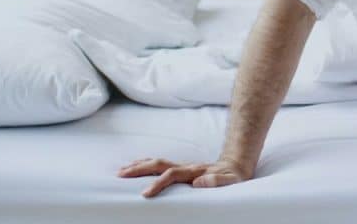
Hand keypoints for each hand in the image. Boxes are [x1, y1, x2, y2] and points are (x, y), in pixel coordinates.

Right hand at [118, 157, 251, 197]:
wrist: (235, 166)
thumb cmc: (232, 177)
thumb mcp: (230, 181)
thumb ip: (217, 181)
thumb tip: (198, 183)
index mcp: (195, 171)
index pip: (172, 175)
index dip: (158, 183)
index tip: (144, 194)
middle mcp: (186, 167)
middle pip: (159, 164)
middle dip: (139, 169)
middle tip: (121, 175)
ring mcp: (182, 166)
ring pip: (157, 162)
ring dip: (140, 165)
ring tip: (121, 170)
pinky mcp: (181, 169)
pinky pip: (160, 166)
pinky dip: (147, 165)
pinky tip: (137, 167)